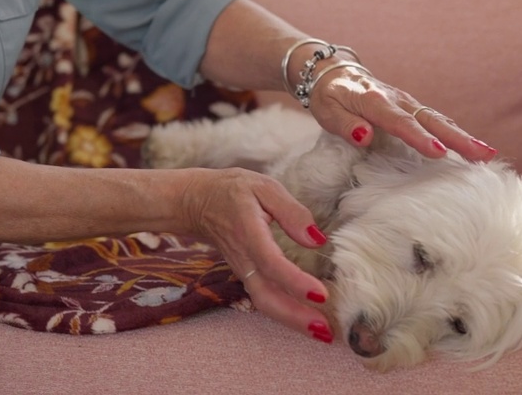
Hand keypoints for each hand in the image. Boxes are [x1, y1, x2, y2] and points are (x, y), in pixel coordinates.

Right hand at [179, 168, 334, 342]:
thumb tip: (317, 239)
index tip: (321, 293)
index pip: (271, 262)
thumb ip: (292, 211)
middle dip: (295, 317)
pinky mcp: (246, 274)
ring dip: (292, 321)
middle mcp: (244, 257)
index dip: (294, 281)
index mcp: (249, 232)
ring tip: (323, 334)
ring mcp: (242, 269)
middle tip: (326, 331)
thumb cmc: (232, 191)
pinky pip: (264, 298)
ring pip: (264, 302)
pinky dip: (286, 313)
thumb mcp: (263, 187)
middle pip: (265, 295)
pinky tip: (308, 320)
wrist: (196, 202)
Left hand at [307, 59, 497, 162]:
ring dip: (463, 137)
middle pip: (430, 120)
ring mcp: (407, 102)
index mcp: (374, 101)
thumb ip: (345, 125)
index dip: (420, 137)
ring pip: (438, 119)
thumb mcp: (326, 110)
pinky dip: (454, 132)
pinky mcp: (411, 107)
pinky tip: (471, 147)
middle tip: (482, 155)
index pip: (400, 122)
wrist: (333, 72)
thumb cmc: (329, 95)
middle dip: (458, 138)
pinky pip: (435, 120)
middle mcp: (397, 99)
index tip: (440, 152)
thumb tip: (364, 137)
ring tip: (487, 155)